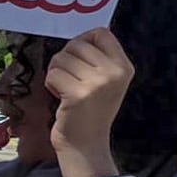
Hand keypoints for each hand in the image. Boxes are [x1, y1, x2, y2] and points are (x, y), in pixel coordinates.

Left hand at [44, 28, 133, 163]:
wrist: (86, 144)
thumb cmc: (91, 110)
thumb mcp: (107, 81)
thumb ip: (99, 58)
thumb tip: (80, 36)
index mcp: (124, 67)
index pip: (101, 33)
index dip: (84, 41)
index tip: (80, 59)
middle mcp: (115, 73)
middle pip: (77, 44)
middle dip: (66, 59)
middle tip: (71, 79)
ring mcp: (98, 83)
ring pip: (62, 58)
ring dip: (57, 72)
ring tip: (66, 89)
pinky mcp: (79, 94)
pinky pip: (53, 74)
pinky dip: (51, 84)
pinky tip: (60, 97)